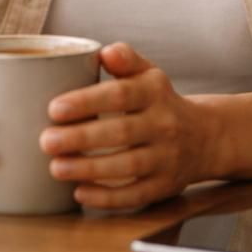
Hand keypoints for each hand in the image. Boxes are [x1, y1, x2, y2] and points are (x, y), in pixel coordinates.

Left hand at [38, 43, 220, 209]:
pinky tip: (80, 193)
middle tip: (46, 141)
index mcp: (155, 92)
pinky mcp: (165, 186)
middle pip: (121, 132)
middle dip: (81, 138)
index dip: (87, 102)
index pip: (120, 95)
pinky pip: (136, 195)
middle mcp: (164, 124)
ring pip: (128, 166)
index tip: (54, 109)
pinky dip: (108, 198)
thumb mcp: (148, 74)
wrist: (205, 137)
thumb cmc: (160, 101)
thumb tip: (105, 53)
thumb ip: (126, 59)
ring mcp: (167, 158)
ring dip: (90, 169)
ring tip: (56, 168)